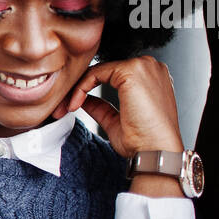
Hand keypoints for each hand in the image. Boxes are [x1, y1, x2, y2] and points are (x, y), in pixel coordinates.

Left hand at [51, 56, 183, 158]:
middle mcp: (149, 67)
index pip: (112, 75)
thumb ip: (100, 107)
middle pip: (104, 70)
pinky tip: (76, 104)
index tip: (71, 107)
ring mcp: (143, 66)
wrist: (156, 152)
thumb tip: (83, 99)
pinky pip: (96, 73)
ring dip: (78, 88)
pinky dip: (81, 88)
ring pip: (98, 70)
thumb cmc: (143, 142)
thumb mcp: (115, 121)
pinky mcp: (132, 71)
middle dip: (79, 88)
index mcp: (150, 78)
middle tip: (62, 107)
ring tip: (67, 108)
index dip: (88, 89)